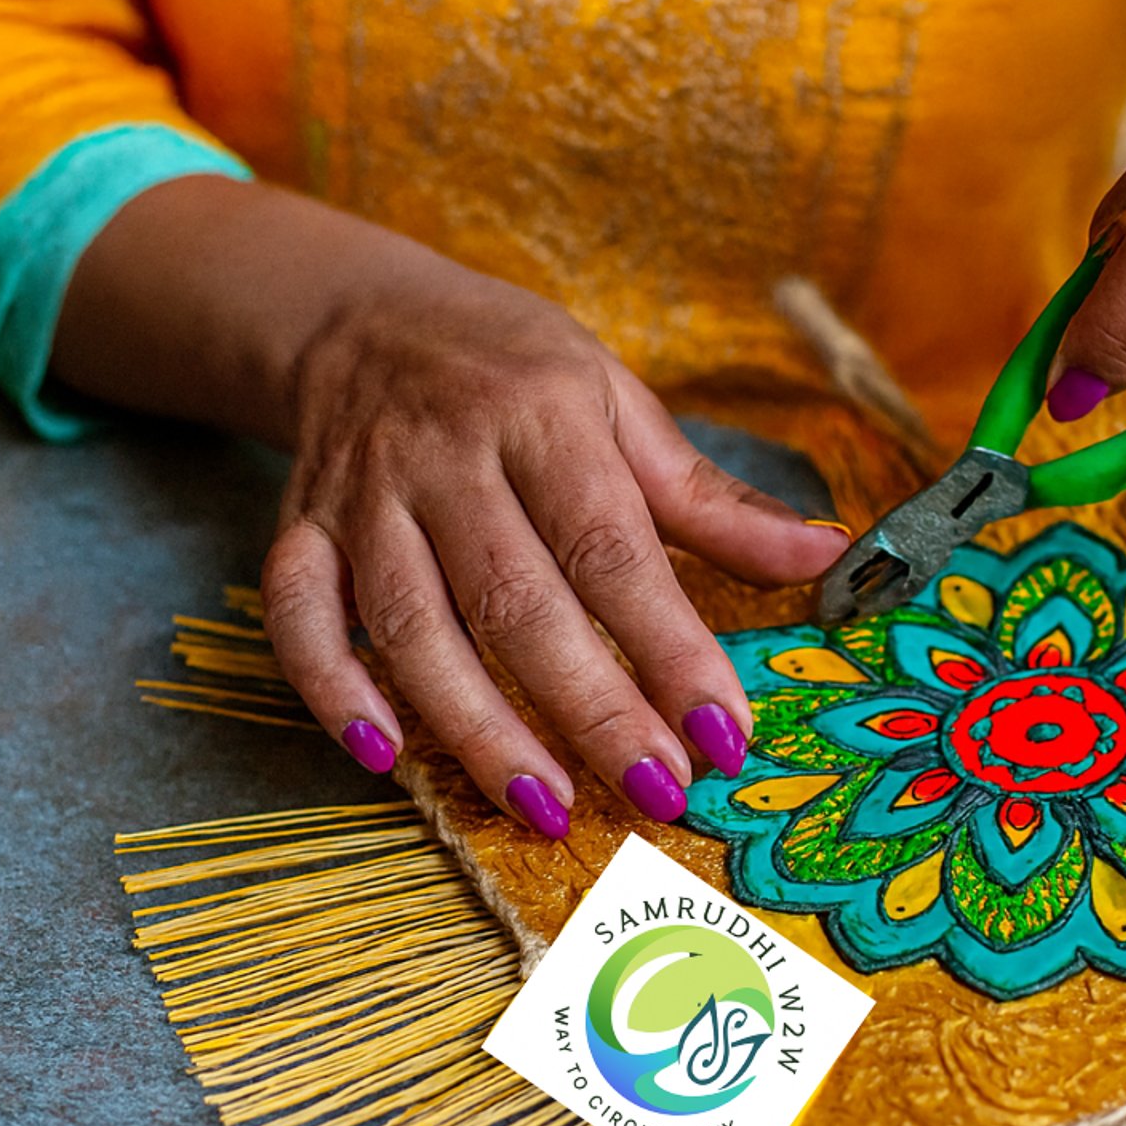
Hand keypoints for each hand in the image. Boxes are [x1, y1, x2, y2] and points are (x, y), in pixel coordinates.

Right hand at [261, 262, 848, 831]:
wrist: (363, 317)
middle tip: (656, 792)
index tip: (723, 732)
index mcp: (544, 417)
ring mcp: (363, 498)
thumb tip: (825, 558)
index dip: (669, 648)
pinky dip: (333, 690)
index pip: (613, 550)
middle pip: (518, 601)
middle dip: (591, 708)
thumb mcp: (621, 404)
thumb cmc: (515, 369)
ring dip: (477, 726)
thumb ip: (713, 500)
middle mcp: (446, 456)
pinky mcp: (300, 530)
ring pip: (414, 626)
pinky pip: (301, 617)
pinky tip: (385, 758)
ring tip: (545, 808)